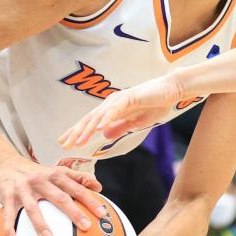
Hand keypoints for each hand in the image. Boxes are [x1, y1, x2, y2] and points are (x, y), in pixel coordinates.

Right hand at [0, 156, 105, 235]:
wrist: (3, 163)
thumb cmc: (34, 171)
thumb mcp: (56, 170)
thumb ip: (77, 177)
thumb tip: (98, 187)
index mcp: (55, 175)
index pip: (76, 188)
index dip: (90, 200)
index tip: (102, 213)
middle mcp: (41, 181)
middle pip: (60, 198)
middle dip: (74, 213)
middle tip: (86, 226)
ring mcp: (23, 189)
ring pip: (34, 208)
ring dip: (41, 225)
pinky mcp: (7, 196)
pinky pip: (9, 215)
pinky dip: (10, 228)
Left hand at [59, 74, 182, 148]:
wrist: (172, 90)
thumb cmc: (156, 104)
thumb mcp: (136, 122)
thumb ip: (121, 127)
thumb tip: (105, 135)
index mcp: (112, 109)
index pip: (91, 122)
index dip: (78, 132)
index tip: (66, 143)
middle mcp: (112, 103)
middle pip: (90, 119)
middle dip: (76, 133)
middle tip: (63, 145)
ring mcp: (120, 100)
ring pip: (99, 116)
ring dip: (87, 129)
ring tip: (77, 141)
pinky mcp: (130, 98)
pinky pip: (115, 110)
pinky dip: (106, 119)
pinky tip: (99, 128)